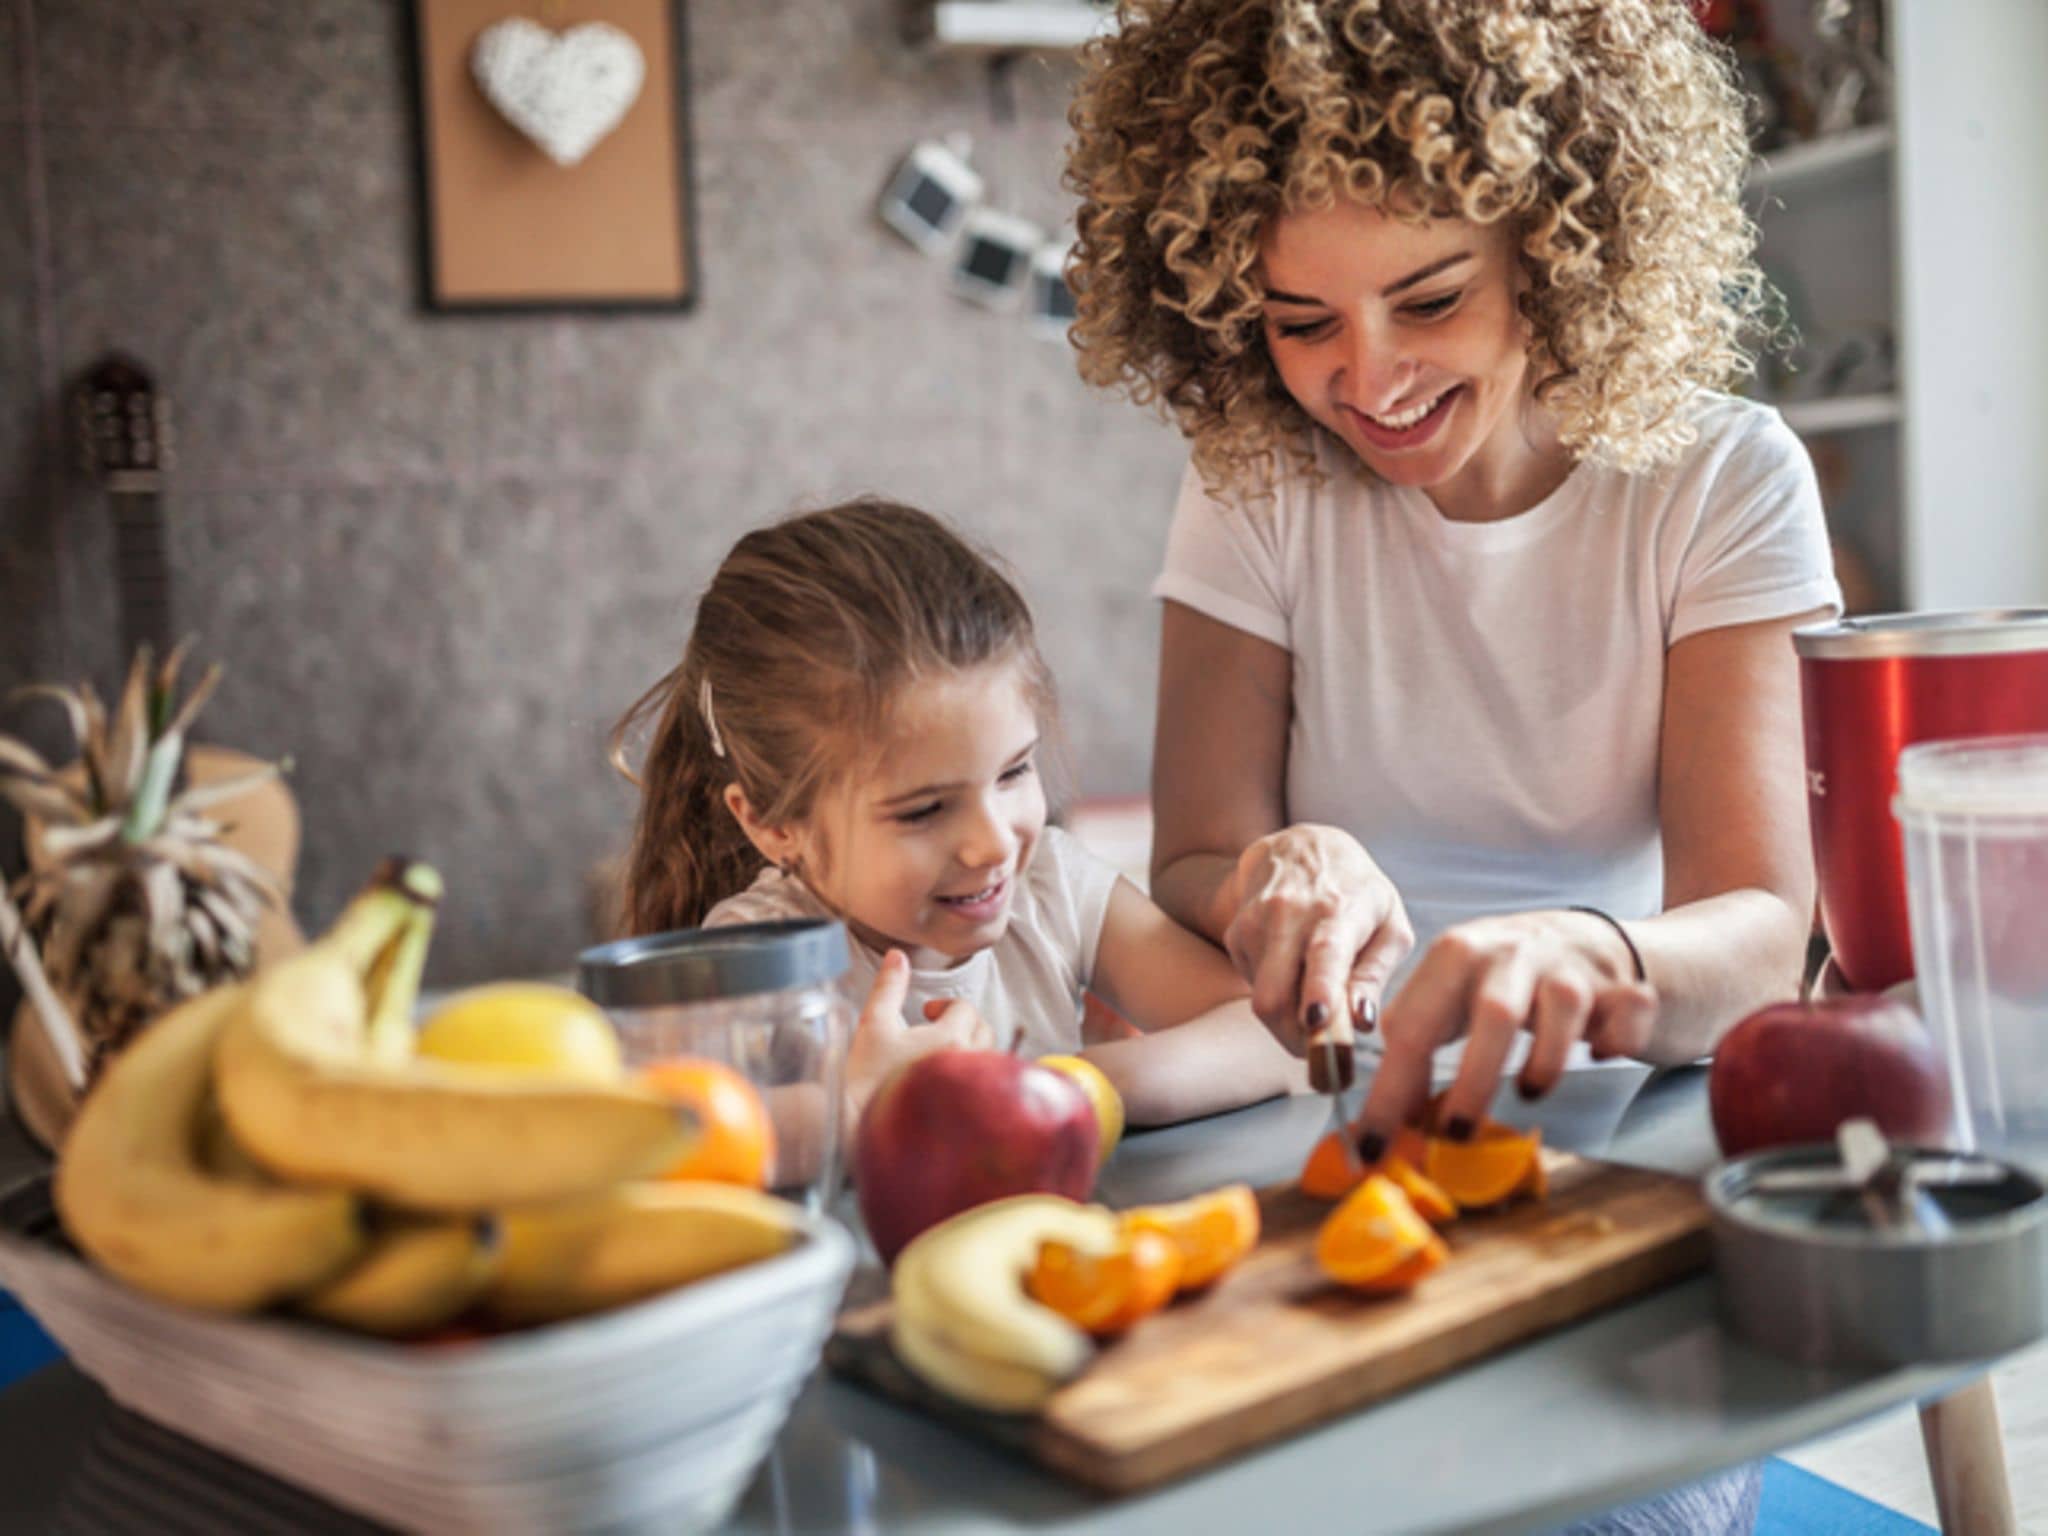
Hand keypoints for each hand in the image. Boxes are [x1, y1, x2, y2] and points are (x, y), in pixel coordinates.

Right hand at [843, 950, 995, 1127]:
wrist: (858, 1126)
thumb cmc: (865, 1077)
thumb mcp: (873, 1024)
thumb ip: (889, 987)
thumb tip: (897, 956)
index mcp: (949, 1039)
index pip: (964, 1008)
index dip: (944, 1005)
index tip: (925, 1013)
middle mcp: (968, 1063)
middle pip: (984, 1030)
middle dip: (963, 1023)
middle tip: (935, 1029)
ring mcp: (971, 1091)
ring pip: (988, 1058)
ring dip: (969, 1048)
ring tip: (939, 1054)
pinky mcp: (970, 1113)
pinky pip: (985, 1087)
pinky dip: (973, 1078)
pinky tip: (946, 1082)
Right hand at [1221, 824, 1412, 1054]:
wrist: (1301, 847)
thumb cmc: (1357, 892)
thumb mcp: (1388, 925)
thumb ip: (1375, 975)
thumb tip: (1362, 1023)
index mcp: (1337, 910)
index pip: (1325, 953)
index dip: (1320, 990)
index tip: (1318, 1022)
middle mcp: (1289, 914)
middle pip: (1274, 995)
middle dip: (1296, 1039)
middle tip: (1324, 1054)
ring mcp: (1255, 922)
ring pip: (1261, 1000)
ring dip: (1289, 1021)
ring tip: (1316, 1004)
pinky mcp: (1235, 934)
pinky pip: (1253, 988)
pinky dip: (1276, 995)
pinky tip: (1293, 971)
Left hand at [1354, 910, 1657, 1145]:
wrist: (1593, 942)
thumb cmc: (1508, 978)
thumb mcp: (1453, 993)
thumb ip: (1419, 1039)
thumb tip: (1388, 1115)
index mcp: (1455, 955)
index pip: (1413, 1025)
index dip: (1391, 1090)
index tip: (1376, 1146)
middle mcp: (1512, 952)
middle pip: (1493, 1014)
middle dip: (1472, 1081)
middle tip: (1458, 1134)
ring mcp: (1571, 966)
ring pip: (1563, 1008)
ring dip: (1547, 1061)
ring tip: (1532, 1091)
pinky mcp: (1624, 983)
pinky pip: (1628, 1014)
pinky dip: (1617, 1041)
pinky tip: (1601, 1053)